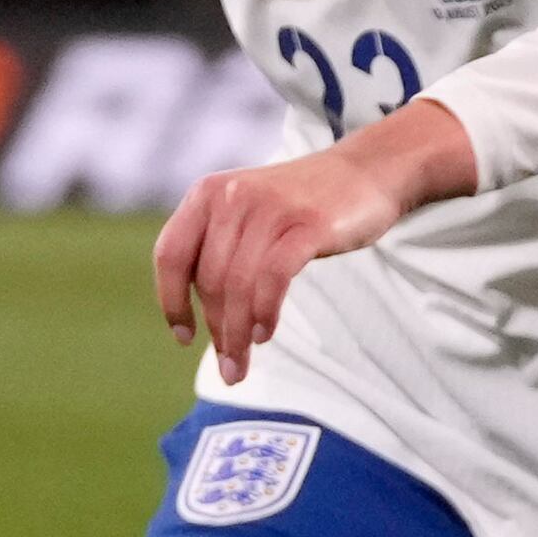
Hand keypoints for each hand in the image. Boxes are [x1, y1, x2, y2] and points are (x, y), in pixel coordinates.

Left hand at [151, 100, 481, 377]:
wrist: (368, 170)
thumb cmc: (303, 206)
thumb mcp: (248, 215)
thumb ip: (221, 253)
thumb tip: (206, 322)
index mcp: (206, 194)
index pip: (169, 255)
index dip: (171, 302)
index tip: (184, 338)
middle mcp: (231, 196)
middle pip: (208, 279)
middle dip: (217, 330)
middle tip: (231, 366)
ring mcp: (269, 208)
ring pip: (237, 285)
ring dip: (237, 333)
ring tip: (243, 363)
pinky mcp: (306, 224)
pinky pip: (272, 278)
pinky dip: (264, 312)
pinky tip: (265, 334)